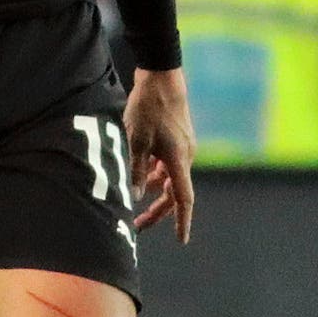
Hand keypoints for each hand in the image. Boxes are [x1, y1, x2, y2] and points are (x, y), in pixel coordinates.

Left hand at [123, 66, 197, 239]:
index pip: (183, 198)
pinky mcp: (176, 139)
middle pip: (174, 192)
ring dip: (153, 190)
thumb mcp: (136, 140)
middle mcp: (185, 156)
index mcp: (179, 159)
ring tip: (132, 199)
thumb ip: (136, 170)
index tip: (181, 240)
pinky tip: (140, 174)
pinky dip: (154, 173)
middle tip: (138, 225)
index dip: (182, 221)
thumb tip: (134, 197)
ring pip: (169, 178)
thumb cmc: (149, 107)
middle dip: (158, 211)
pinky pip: (167, 164)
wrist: (162, 77)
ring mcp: (182, 147)